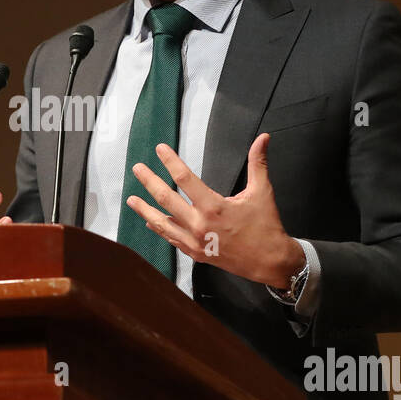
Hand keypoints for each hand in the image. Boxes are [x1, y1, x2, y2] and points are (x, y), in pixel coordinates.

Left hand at [125, 133, 302, 287]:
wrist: (270, 262)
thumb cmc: (266, 226)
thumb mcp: (262, 192)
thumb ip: (258, 163)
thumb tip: (264, 138)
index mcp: (214, 206)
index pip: (185, 179)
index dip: (170, 162)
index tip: (160, 150)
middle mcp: (199, 224)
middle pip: (166, 199)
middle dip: (149, 182)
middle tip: (137, 169)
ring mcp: (195, 241)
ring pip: (162, 223)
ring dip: (145, 209)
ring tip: (130, 199)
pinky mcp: (196, 253)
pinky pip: (171, 239)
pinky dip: (159, 229)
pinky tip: (150, 222)